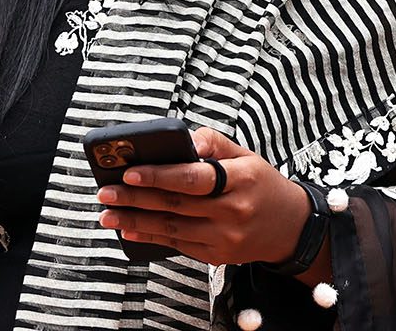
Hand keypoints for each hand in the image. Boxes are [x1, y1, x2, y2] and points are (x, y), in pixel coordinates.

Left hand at [95, 127, 314, 268]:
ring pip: (172, 229)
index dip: (160, 176)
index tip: (130, 172)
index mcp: (241, 179)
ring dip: (135, 222)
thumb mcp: (245, 155)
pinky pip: (178, 245)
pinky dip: (151, 237)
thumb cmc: (261, 184)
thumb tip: (184, 140)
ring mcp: (225, 237)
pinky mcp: (218, 256)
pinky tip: (129, 230)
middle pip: (176, 205)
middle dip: (135, 199)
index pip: (195, 177)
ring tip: (108, 214)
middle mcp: (233, 211)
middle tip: (105, 193)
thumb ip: (213, 142)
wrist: (291, 228)